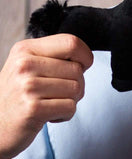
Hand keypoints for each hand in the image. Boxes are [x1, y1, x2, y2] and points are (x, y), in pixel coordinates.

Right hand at [0, 34, 92, 158]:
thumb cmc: (19, 95)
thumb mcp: (29, 66)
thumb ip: (54, 55)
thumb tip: (87, 58)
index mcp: (26, 49)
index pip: (71, 42)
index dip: (85, 56)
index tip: (82, 67)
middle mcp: (24, 65)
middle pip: (77, 69)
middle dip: (77, 84)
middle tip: (58, 94)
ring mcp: (27, 87)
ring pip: (76, 88)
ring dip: (71, 100)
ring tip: (51, 104)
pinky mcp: (32, 109)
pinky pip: (70, 107)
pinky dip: (65, 114)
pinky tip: (49, 116)